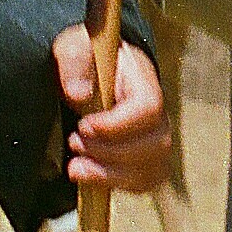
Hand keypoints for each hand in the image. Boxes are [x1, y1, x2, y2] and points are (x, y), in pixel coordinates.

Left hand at [60, 21, 177, 195]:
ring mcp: (156, 136)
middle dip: (111, 153)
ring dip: (111, 174)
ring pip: (153, 168)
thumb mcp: (73, 46)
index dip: (118, 124)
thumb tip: (78, 94)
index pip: (149, 107)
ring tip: (76, 166)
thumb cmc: (86, 56)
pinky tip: (90, 176)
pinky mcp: (147, 157)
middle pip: (156, 144)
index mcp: (143, 77)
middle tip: (74, 143)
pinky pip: (146, 181)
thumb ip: (74, 62)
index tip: (84, 126)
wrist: (92, 71)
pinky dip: (118, 185)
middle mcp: (158, 110)